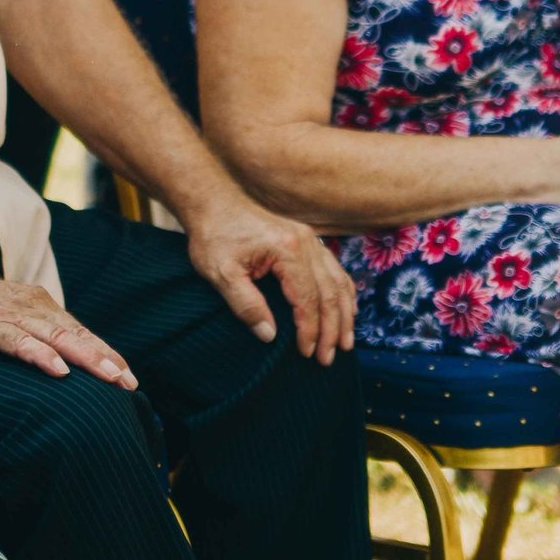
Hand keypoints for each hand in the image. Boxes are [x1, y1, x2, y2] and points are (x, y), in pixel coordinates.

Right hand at [0, 261, 137, 387]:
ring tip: (111, 378)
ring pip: (59, 339)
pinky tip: (60, 371)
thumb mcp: (10, 318)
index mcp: (42, 308)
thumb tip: (56, 364)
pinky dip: (42, 356)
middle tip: (130, 384)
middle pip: (78, 336)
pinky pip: (21, 343)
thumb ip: (33, 336)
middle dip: (106, 360)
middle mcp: (35, 309)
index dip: (106, 355)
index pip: (81, 334)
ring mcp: (15, 316)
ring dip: (88, 359)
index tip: (130, 378)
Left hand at [179, 193, 355, 365]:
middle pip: (329, 293)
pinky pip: (334, 269)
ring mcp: (309, 239)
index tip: (307, 354)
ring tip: (345, 342)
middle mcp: (306, 243)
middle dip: (332, 330)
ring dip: (344, 314)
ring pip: (338, 281)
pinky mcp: (306, 239)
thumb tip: (269, 336)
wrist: (213, 201)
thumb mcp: (221, 273)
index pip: (308, 300)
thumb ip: (246, 305)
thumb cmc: (214, 236)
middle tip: (328, 358)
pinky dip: (343, 292)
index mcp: (287, 251)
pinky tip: (346, 310)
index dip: (310, 331)